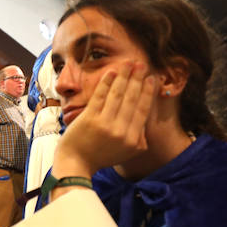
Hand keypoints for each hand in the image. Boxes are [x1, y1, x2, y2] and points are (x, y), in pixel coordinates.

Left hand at [54, 61, 154, 179]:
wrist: (75, 164)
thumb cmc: (101, 157)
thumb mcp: (126, 152)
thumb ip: (139, 138)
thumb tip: (146, 117)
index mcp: (133, 140)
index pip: (142, 110)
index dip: (147, 92)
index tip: (151, 78)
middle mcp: (121, 132)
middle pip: (131, 99)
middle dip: (137, 79)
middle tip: (142, 64)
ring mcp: (104, 124)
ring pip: (117, 95)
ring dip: (124, 76)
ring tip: (128, 63)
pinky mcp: (89, 118)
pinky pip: (100, 96)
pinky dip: (107, 82)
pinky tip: (112, 71)